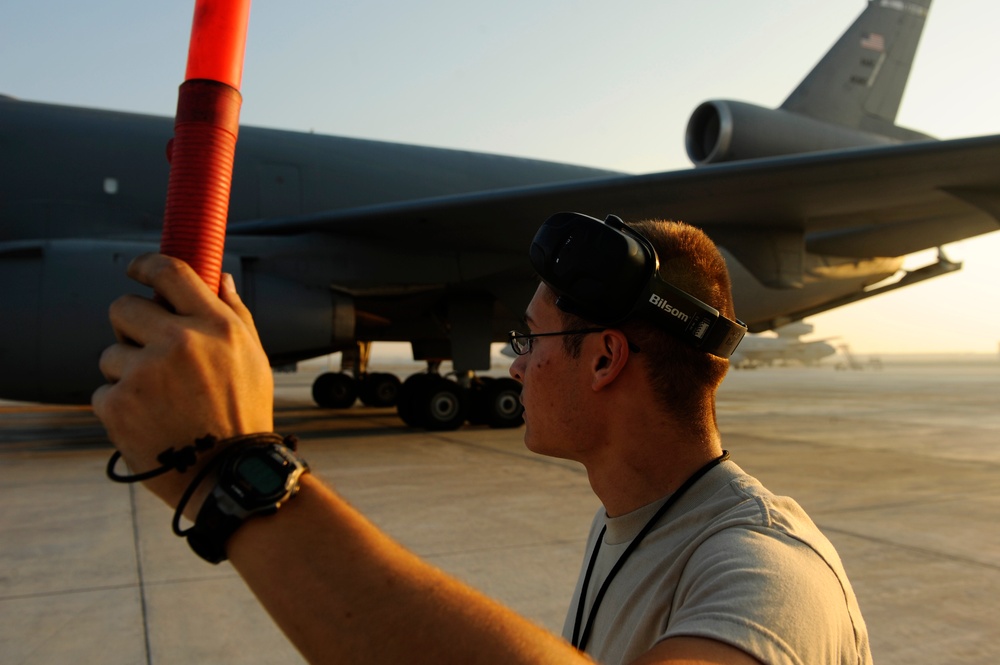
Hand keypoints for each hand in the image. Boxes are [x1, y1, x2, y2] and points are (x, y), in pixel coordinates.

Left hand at [92, 254, 273, 508]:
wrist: (230, 473)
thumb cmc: (244, 414)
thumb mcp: (253, 357)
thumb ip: (235, 312)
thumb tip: (219, 277)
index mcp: (215, 325)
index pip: (170, 271)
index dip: (146, 264)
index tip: (136, 270)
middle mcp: (180, 341)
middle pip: (125, 307)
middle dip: (130, 325)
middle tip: (146, 349)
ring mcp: (145, 372)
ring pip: (111, 353)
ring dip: (127, 372)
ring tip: (158, 400)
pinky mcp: (119, 403)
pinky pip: (105, 390)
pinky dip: (121, 405)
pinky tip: (149, 421)